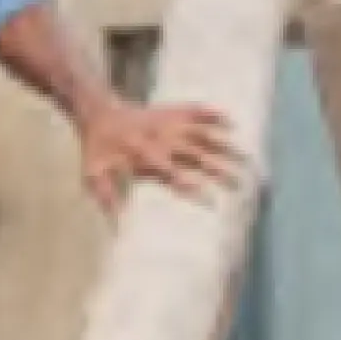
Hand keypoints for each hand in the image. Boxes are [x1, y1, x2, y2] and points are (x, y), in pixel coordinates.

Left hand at [78, 93, 240, 218]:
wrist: (97, 112)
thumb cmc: (97, 149)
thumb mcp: (94, 175)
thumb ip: (107, 199)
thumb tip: (117, 229)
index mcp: (145, 156)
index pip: (173, 175)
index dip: (192, 187)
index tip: (212, 202)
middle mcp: (162, 139)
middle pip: (196, 155)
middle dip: (218, 169)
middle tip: (240, 184)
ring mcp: (168, 124)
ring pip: (202, 134)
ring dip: (224, 145)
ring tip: (246, 158)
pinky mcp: (171, 111)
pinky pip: (196, 110)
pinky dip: (213, 114)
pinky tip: (232, 122)